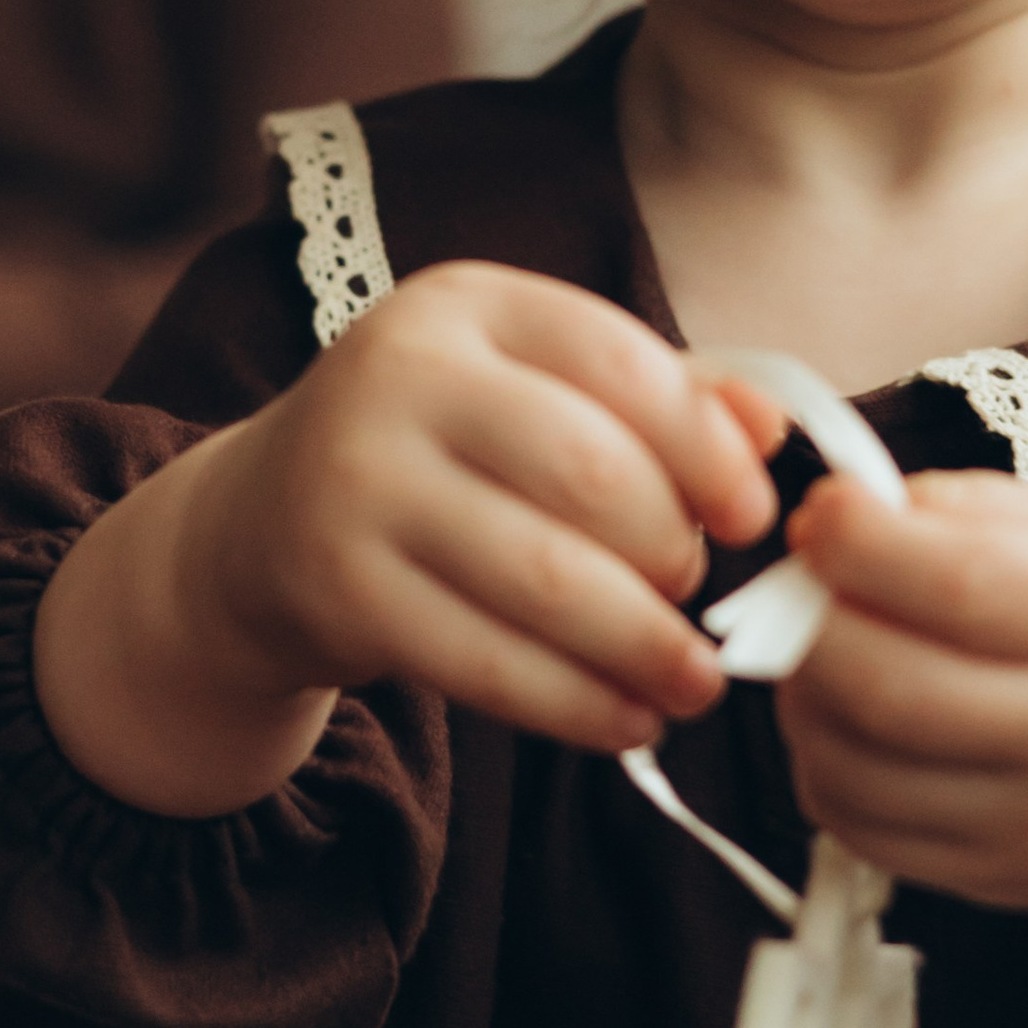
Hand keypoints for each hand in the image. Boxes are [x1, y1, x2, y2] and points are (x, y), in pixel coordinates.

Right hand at [36, 262, 781, 816]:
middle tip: (696, 601)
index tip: (754, 519)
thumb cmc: (436, 456)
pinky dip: (576, 705)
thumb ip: (655, 402)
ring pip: (547, 581)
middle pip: (592, 475)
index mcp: (467, 305)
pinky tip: (625, 721)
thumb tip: (772, 432)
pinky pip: (487, 663)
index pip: (621, 362)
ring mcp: (355, 481)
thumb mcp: (530, 397)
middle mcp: (398, 373)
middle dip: (673, 554)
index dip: (708, 451)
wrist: (256, 528)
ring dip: (643, 647)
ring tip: (694, 683)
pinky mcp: (334, 589)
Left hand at [771, 469, 1027, 996]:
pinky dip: (824, 768)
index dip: (860, 540)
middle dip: (808, 618)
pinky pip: (868, 834)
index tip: (825, 505)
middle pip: (890, 687)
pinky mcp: (1005, 883)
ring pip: (861, 772)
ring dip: (801, 695)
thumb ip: (1006, 512)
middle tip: (806, 571)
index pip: (962, 584)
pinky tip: (845, 716)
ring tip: (819, 640)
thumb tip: (876, 505)